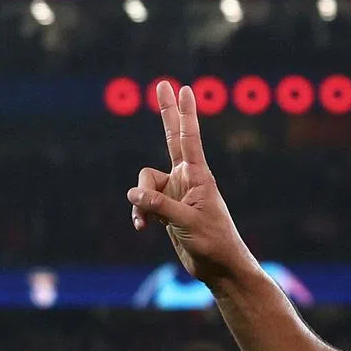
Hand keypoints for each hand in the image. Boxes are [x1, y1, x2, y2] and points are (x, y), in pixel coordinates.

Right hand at [128, 82, 257, 284]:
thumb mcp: (186, 222)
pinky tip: (142, 228)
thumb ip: (158, 206)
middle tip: (162, 84)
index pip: (189, 138)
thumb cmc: (212, 242)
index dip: (185, 114)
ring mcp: (175, 192)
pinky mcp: (167, 208)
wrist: (218, 266)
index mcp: (198, 176)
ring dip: (140, 202)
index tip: (185, 89)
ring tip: (146, 222)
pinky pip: (143, 202)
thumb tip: (133, 194)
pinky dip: (139, 214)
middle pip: (172, 138)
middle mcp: (186, 179)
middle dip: (166, 113)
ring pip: (144, 183)